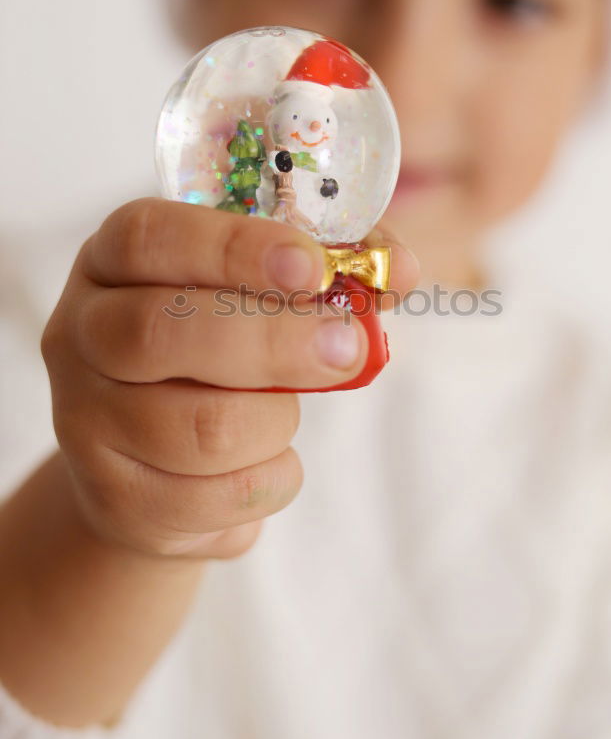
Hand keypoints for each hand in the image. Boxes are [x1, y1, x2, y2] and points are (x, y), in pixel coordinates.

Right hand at [42, 199, 417, 560]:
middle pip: (162, 335)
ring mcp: (85, 421)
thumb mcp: (257, 297)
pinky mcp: (115, 499)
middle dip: (273, 342)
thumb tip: (400, 270)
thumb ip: (328, 271)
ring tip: (285, 411)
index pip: (152, 239)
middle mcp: (81, 334)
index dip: (235, 249)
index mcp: (114, 261)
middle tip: (345, 348)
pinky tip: (267, 460)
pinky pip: (216, 498)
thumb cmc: (219, 354)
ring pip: (201, 428)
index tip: (311, 269)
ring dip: (276, 421)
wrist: (154, 460)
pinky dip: (271, 479)